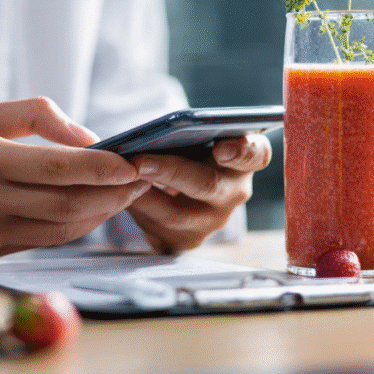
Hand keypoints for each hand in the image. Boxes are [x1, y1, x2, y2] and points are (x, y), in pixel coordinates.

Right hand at [0, 97, 151, 259]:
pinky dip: (81, 227)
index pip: (55, 166)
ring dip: (104, 211)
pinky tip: (99, 210)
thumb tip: (85, 135)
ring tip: (129, 192)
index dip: (101, 167)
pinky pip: (50, 240)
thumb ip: (33, 114)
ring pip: (63, 226)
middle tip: (144, 176)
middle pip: (66, 200)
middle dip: (114, 191)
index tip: (133, 160)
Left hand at [125, 134, 272, 252]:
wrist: (174, 187)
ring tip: (121, 180)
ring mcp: (213, 220)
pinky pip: (158, 231)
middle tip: (140, 162)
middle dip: (171, 173)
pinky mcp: (188, 240)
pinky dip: (137, 212)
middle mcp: (235, 192)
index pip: (254, 154)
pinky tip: (119, 197)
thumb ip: (186, 132)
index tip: (221, 149)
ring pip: (177, 214)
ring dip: (145, 196)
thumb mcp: (192, 137)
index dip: (240, 152)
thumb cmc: (185, 151)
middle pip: (207, 185)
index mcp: (245, 160)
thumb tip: (153, 134)